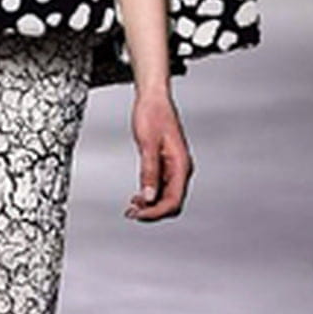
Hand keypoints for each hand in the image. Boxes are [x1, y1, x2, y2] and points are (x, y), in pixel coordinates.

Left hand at [125, 88, 192, 220]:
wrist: (153, 98)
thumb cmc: (153, 114)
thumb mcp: (147, 144)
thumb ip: (149, 172)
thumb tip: (149, 197)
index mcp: (181, 165)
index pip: (173, 200)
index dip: (156, 212)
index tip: (138, 215)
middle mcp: (181, 169)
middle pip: (171, 203)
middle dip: (152, 212)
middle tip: (131, 213)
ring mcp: (174, 168)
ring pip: (165, 197)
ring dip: (150, 205)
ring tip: (131, 206)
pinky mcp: (166, 166)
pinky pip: (160, 188)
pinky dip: (149, 195)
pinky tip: (137, 197)